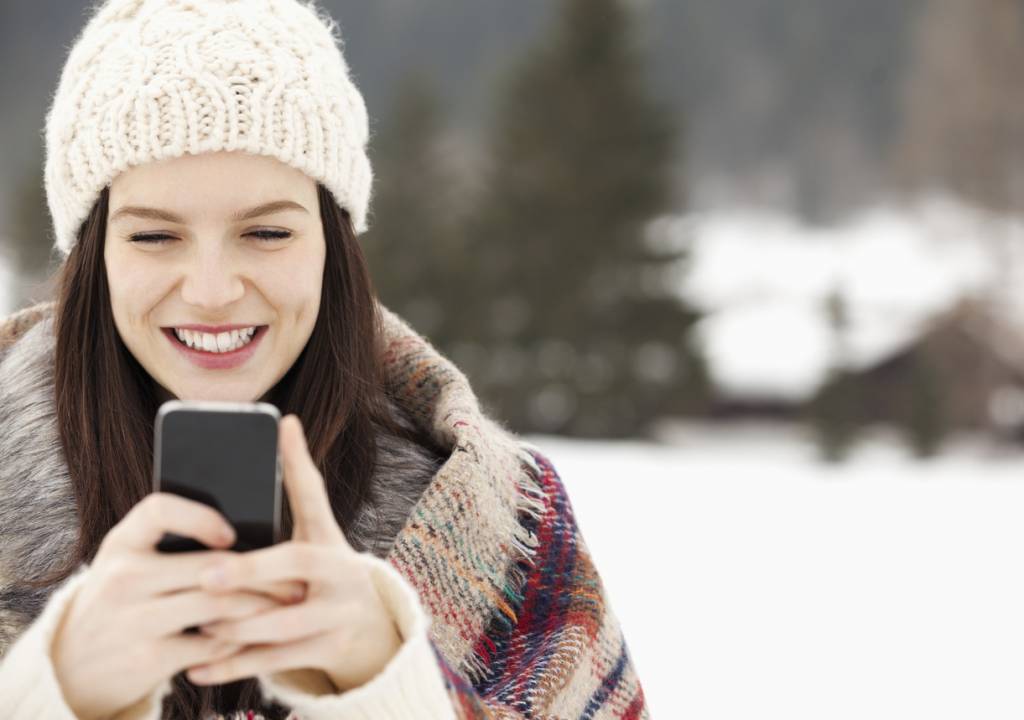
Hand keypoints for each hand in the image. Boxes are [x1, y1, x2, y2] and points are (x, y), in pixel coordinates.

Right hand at [51, 493, 306, 719]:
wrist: (73, 664)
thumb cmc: (123, 600)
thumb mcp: (131, 562)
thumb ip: (173, 542)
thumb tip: (253, 526)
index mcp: (122, 542)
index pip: (160, 510)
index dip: (201, 516)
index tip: (232, 533)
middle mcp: (122, 577)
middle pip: (208, 566)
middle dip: (262, 573)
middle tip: (296, 578)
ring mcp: (132, 620)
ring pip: (217, 605)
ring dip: (261, 606)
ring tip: (287, 603)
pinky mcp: (146, 658)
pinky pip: (210, 644)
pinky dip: (238, 639)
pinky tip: (256, 633)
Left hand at [186, 415, 402, 690]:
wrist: (367, 625)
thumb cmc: (324, 567)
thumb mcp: (317, 526)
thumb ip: (298, 482)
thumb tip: (284, 421)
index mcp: (332, 540)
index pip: (311, 507)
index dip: (293, 471)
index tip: (269, 451)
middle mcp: (344, 575)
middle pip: (294, 572)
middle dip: (248, 576)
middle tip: (204, 578)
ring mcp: (340, 616)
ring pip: (281, 626)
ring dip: (234, 626)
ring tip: (195, 623)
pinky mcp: (330, 651)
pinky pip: (275, 662)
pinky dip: (233, 666)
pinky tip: (197, 667)